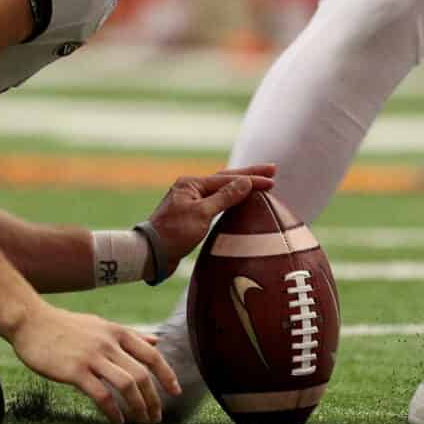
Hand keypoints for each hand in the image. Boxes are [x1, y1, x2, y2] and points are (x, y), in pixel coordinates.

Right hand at [9, 303, 178, 423]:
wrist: (31, 322)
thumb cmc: (66, 326)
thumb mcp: (101, 325)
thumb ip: (130, 335)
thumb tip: (157, 342)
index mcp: (117, 332)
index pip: (151, 355)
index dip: (167, 375)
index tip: (176, 391)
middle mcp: (109, 343)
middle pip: (142, 374)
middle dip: (153, 398)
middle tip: (157, 417)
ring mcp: (92, 357)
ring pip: (126, 385)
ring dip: (138, 406)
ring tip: (142, 422)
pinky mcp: (75, 371)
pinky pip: (102, 395)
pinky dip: (114, 411)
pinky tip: (118, 421)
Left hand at [142, 164, 276, 270]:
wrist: (151, 254)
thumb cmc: (173, 234)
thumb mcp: (201, 214)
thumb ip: (224, 197)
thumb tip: (245, 182)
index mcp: (191, 184)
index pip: (228, 179)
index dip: (251, 179)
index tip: (272, 179)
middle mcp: (191, 189)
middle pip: (225, 178)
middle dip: (249, 174)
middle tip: (272, 169)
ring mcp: (190, 201)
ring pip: (221, 189)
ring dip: (240, 185)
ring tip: (258, 180)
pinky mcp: (191, 215)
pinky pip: (216, 202)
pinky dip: (231, 199)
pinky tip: (238, 199)